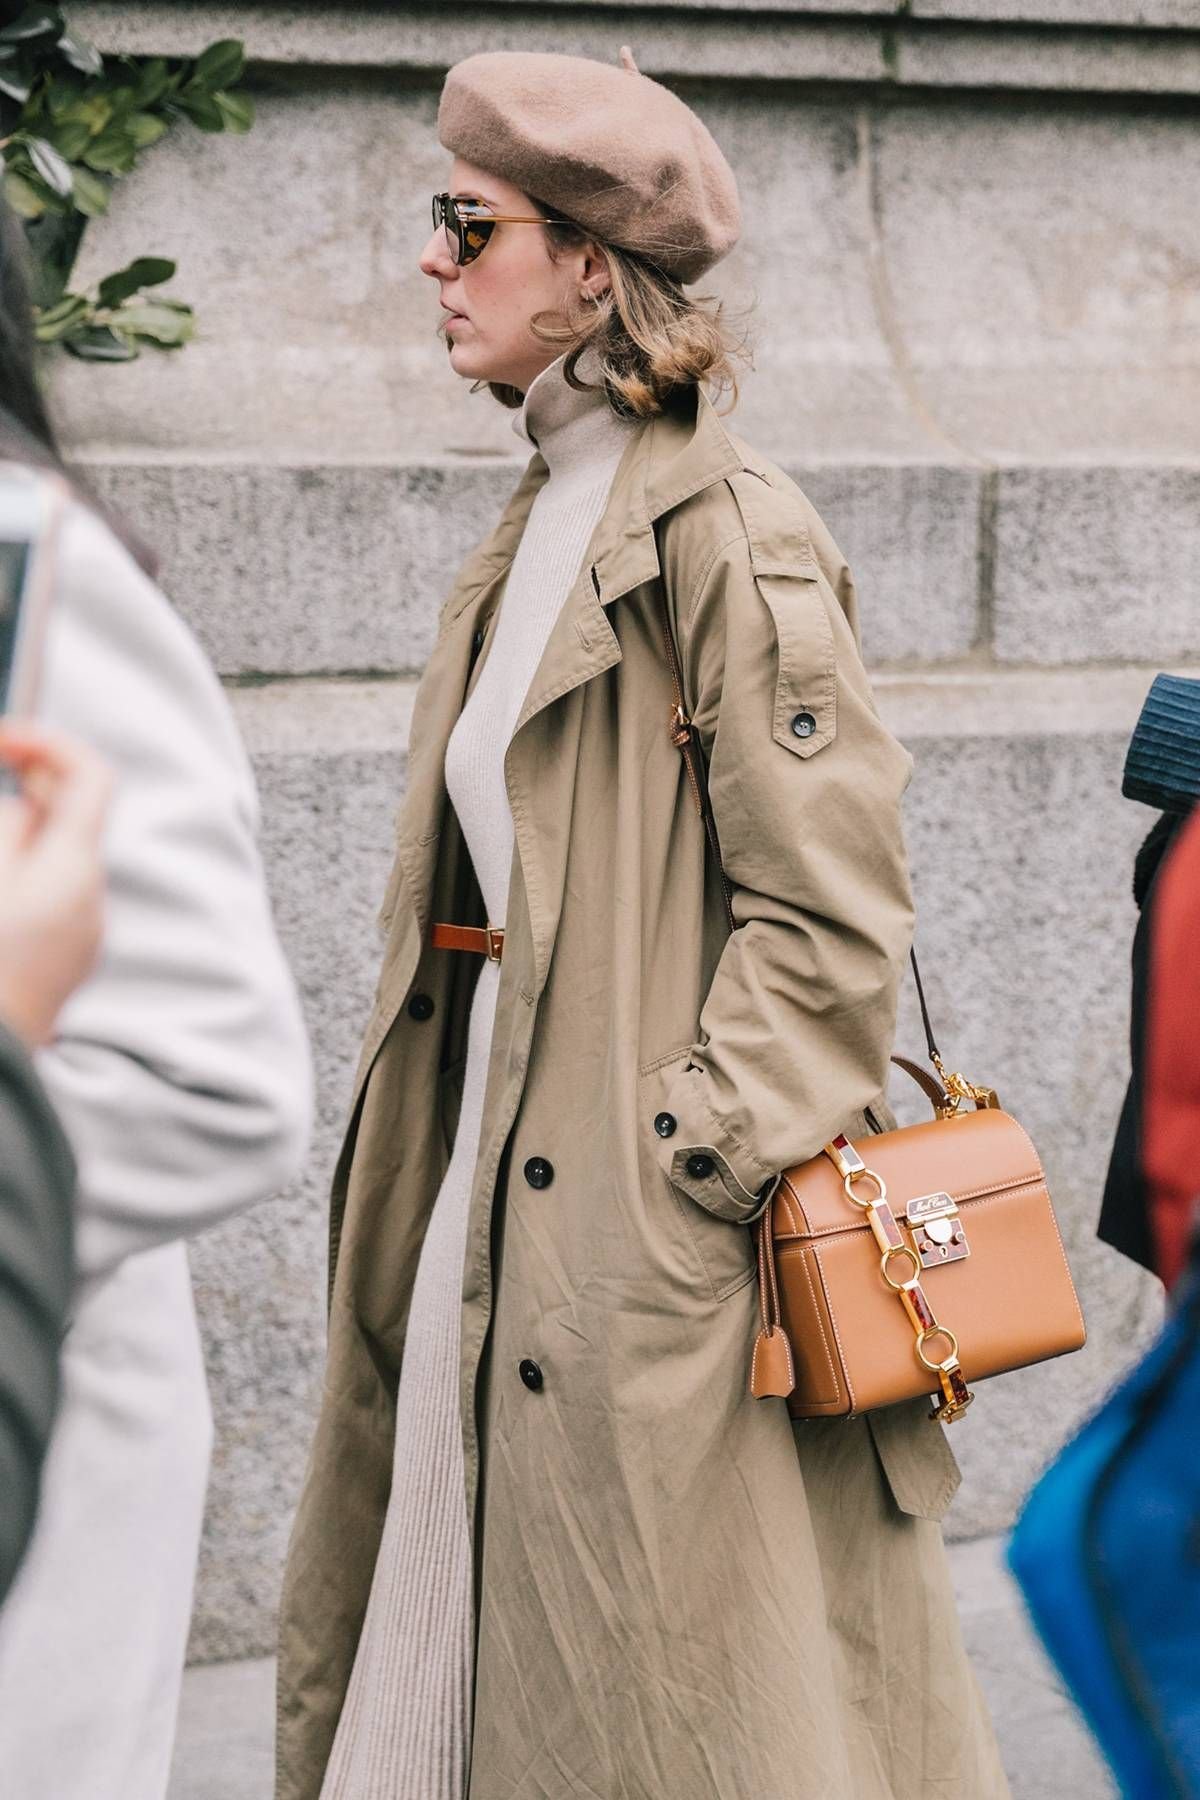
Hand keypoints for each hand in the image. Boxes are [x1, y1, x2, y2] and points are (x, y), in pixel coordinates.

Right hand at [0, 724, 111, 1047]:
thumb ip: (5, 828)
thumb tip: (16, 802)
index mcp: (74, 870)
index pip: (90, 775)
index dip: (45, 742)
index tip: (0, 737)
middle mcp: (91, 903)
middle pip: (66, 820)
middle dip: (15, 798)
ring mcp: (78, 941)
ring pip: (46, 865)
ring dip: (9, 848)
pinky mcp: (59, 971)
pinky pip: (39, 907)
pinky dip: (11, 888)